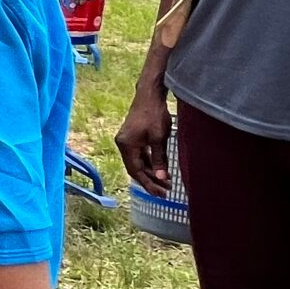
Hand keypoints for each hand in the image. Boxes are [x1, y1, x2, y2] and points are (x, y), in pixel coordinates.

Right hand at [115, 77, 173, 197]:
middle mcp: (123, 145)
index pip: (136, 171)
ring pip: (138, 162)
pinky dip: (150, 162)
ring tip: (166, 182)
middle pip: (136, 168)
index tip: (160, 193)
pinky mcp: (132, 138)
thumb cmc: (154, 114)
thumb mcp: (159, 138)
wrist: (149, 95)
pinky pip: (140, 155)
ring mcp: (127, 141)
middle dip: (150, 180)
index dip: (148, 184)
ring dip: (151, 172)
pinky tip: (161, 169)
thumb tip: (162, 178)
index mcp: (126, 146)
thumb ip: (159, 159)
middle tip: (165, 191)